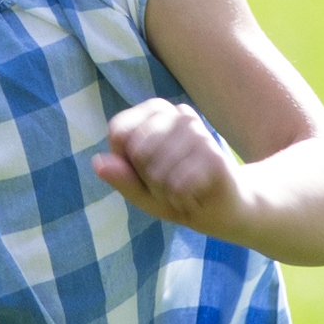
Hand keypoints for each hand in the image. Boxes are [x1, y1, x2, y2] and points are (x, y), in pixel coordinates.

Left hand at [91, 99, 241, 235]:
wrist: (225, 210)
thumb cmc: (178, 194)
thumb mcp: (143, 192)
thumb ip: (122, 178)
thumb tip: (98, 163)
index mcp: (157, 113)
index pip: (119, 131)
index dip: (125, 162)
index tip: (145, 171)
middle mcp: (180, 115)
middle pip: (138, 151)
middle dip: (147, 179)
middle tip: (168, 185)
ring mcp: (200, 132)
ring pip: (158, 170)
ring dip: (166, 192)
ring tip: (182, 191)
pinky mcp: (215, 155)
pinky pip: (178, 184)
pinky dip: (180, 199)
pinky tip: (194, 196)